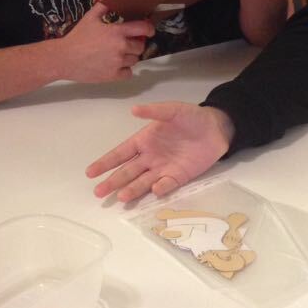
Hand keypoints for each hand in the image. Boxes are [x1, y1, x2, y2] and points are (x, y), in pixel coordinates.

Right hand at [54, 0, 153, 82]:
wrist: (64, 58)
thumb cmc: (77, 38)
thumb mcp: (91, 17)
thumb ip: (105, 4)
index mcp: (117, 32)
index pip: (143, 28)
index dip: (149, 29)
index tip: (148, 30)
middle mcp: (120, 47)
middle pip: (140, 46)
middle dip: (135, 43)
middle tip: (125, 42)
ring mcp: (117, 63)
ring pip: (135, 60)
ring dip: (129, 56)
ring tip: (117, 53)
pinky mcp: (113, 76)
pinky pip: (129, 73)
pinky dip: (124, 70)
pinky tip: (115, 65)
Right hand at [87, 103, 233, 201]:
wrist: (217, 129)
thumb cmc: (192, 117)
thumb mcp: (173, 110)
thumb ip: (154, 111)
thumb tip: (133, 110)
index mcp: (144, 141)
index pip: (121, 153)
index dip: (106, 163)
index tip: (90, 172)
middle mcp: (150, 157)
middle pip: (127, 172)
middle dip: (113, 181)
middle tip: (98, 193)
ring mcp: (163, 169)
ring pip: (143, 182)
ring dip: (132, 189)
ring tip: (120, 198)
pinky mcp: (179, 177)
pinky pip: (167, 185)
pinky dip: (160, 188)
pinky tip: (154, 190)